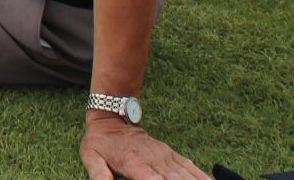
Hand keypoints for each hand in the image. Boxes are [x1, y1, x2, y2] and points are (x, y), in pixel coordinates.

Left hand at [80, 114, 209, 179]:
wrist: (111, 120)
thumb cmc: (100, 143)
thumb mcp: (91, 157)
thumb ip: (98, 174)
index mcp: (133, 162)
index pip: (151, 179)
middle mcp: (153, 159)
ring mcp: (165, 156)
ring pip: (186, 175)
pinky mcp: (172, 154)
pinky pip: (191, 168)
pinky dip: (203, 177)